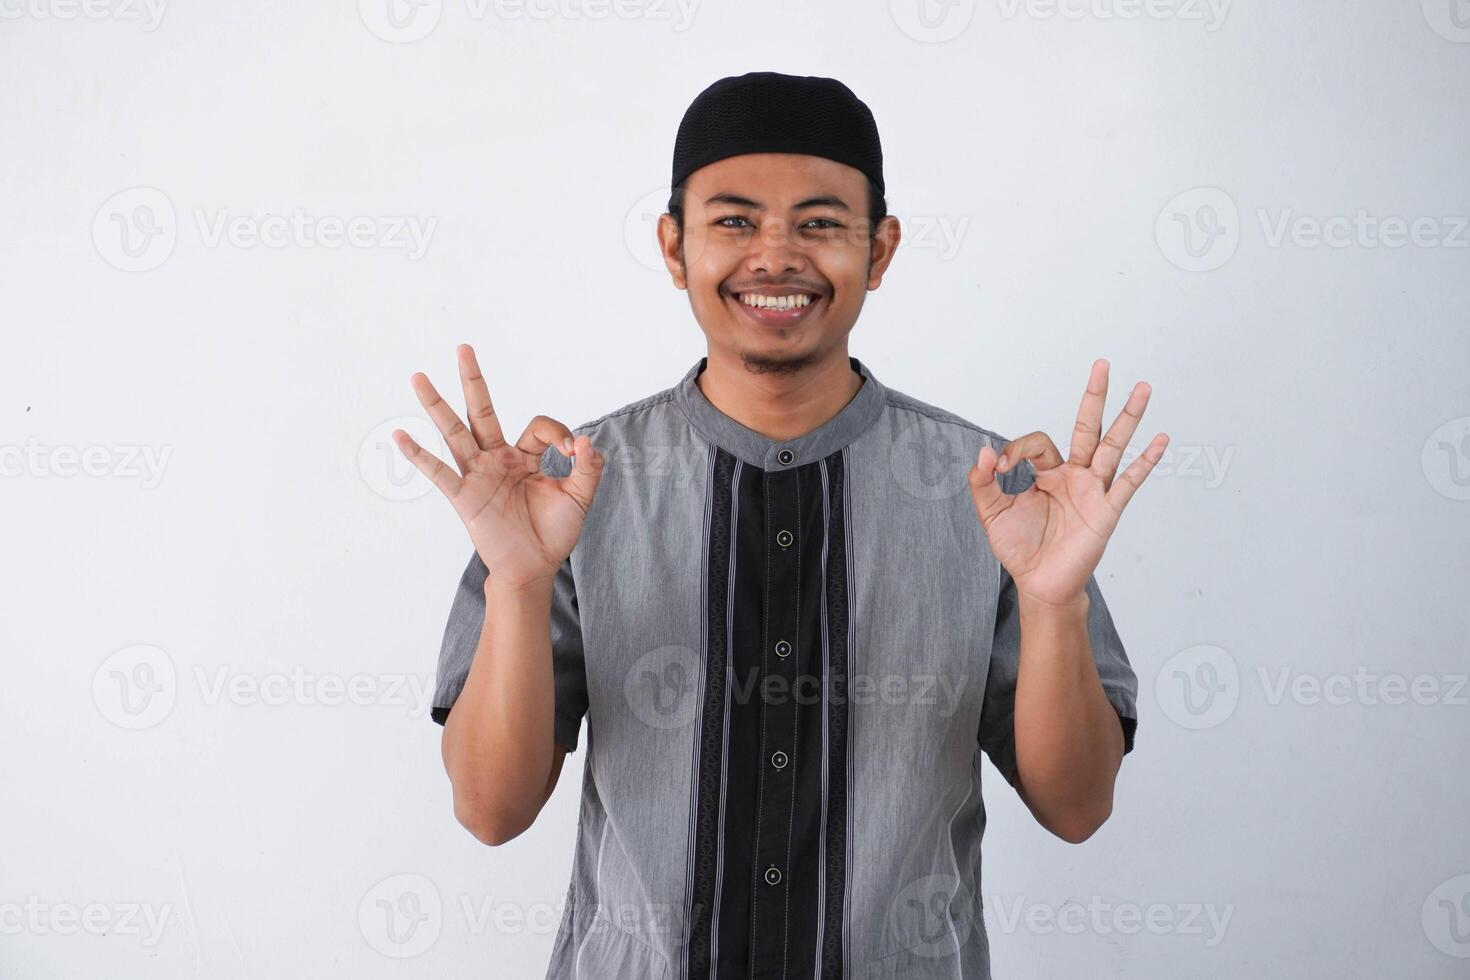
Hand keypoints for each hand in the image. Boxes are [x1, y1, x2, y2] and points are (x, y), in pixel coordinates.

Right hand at [392, 344, 604, 590]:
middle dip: (473, 380)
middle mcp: (496, 459)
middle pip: (481, 410)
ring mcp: (477, 475)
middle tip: (464, 348)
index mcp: (524, 457)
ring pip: (454, 432)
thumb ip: (588, 468)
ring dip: (437, 405)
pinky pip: (439, 472)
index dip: (559, 434)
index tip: (574, 452)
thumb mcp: (580, 497)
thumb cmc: (553, 532)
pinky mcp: (465, 496)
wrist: (535, 567)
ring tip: (418, 377)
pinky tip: (400, 436)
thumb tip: (585, 440)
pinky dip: (419, 456)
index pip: (538, 426)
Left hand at [967, 359, 1167, 607]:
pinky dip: (1145, 462)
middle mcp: (1075, 476)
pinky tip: (1161, 439)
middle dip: (1094, 396)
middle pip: (1088, 427)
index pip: (1038, 442)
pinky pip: (1128, 482)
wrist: (1039, 584)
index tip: (998, 466)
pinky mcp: (1106, 511)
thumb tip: (983, 451)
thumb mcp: (991, 512)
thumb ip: (982, 482)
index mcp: (1049, 473)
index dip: (1015, 449)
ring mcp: (1094, 490)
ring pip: (1113, 446)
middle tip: (1102, 364)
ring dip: (1128, 417)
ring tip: (1143, 387)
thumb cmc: (1020, 548)